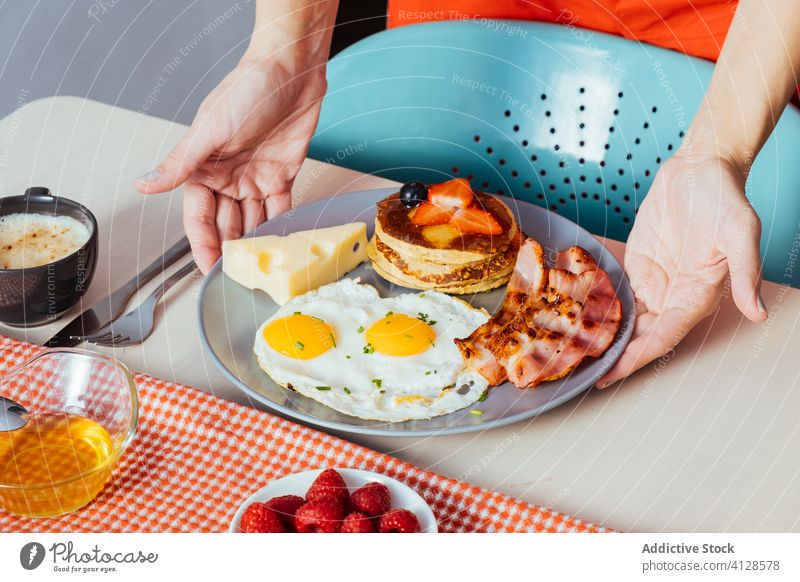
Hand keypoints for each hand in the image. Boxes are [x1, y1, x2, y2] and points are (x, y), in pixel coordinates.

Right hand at [135, 55, 325, 272]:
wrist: (291, 71)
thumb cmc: (247, 88)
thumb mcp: (208, 129)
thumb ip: (180, 164)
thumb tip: (144, 185)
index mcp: (203, 168)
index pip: (198, 216)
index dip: (203, 244)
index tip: (208, 270)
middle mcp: (227, 176)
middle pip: (226, 223)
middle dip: (231, 250)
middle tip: (239, 276)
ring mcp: (255, 177)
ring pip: (253, 220)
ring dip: (256, 242)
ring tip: (262, 266)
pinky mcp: (281, 174)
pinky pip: (280, 208)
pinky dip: (280, 225)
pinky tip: (282, 243)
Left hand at [597, 148, 766, 387]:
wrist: (701, 167)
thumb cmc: (725, 197)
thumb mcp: (739, 231)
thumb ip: (745, 272)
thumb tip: (757, 312)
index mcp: (697, 295)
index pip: (664, 337)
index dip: (637, 358)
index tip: (610, 376)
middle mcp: (673, 295)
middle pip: (641, 336)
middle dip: (614, 355)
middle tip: (578, 371)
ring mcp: (654, 282)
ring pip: (628, 320)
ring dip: (605, 337)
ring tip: (572, 353)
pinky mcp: (637, 266)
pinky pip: (617, 294)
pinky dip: (600, 309)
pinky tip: (577, 320)